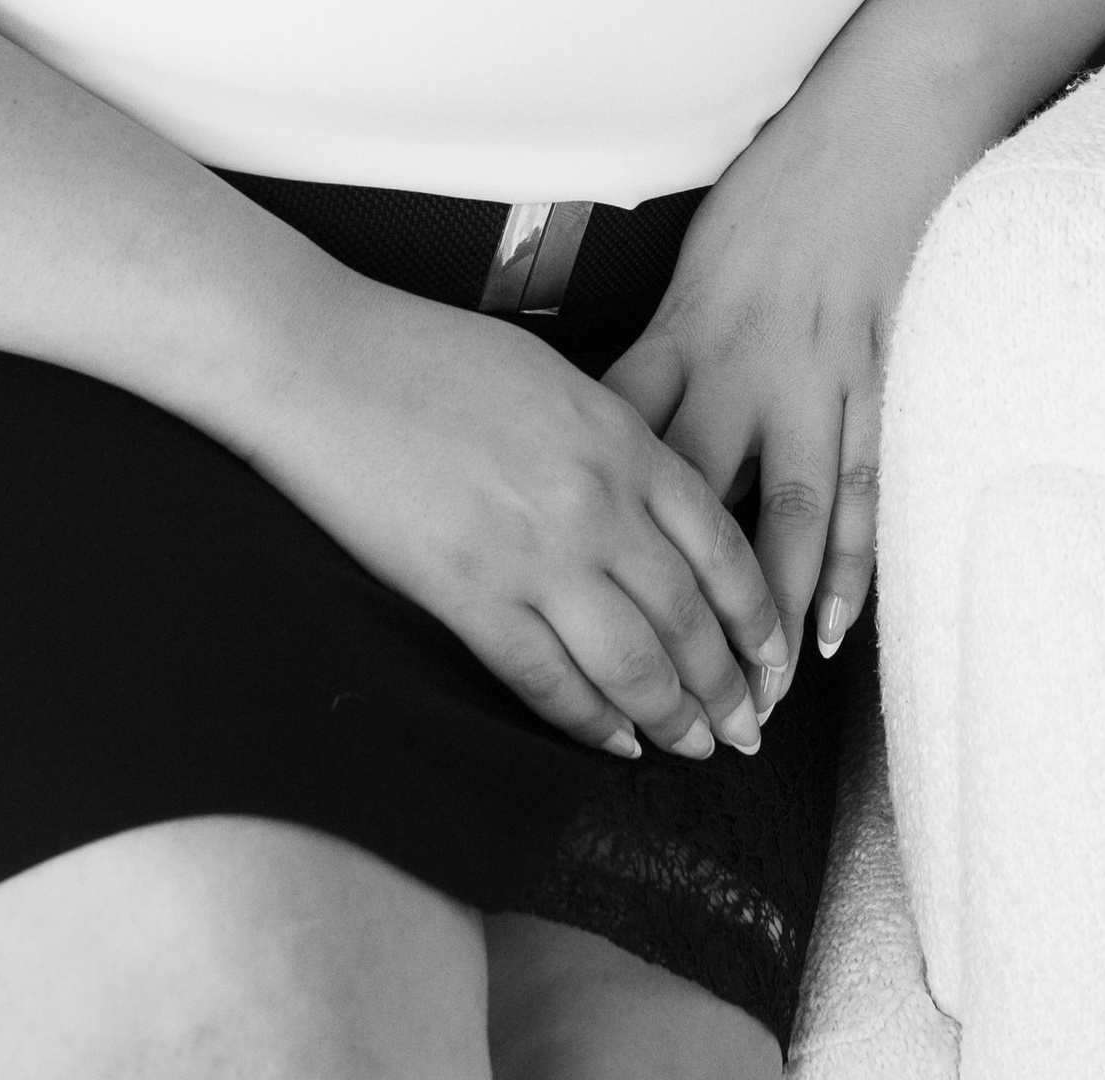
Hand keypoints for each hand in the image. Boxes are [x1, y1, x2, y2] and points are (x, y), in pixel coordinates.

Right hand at [259, 275, 793, 764]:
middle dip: (730, 686)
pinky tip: (616, 745)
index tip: (776, 658)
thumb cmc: (433, 355)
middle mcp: (594, 503)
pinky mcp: (468, 597)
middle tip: (751, 730)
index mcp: (621, 438)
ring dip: (675, 718)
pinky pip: (546, 680)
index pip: (722, 546)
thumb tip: (653, 503)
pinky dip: (590, 723)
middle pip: (690, 617)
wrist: (327, 362)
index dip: (758, 616)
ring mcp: (533, 556)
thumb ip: (615, 439)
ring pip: (633, 664)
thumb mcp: (554, 378)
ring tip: (699, 749)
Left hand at [595, 61, 993, 681]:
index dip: (590, 513)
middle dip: (676, 592)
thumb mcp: (698, 261)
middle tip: (657, 684)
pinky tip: (828, 627)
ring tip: (748, 697)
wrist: (879, 129)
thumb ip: (662, 344)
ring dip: (764, 609)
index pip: (619, 438)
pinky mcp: (875, 382)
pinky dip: (847, 562)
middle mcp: (743, 366)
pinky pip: (858, 487)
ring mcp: (816, 379)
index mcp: (685, 329)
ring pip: (782, 514)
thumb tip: (600, 418)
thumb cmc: (779, 192)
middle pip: (694, 499)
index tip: (558, 588)